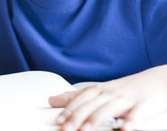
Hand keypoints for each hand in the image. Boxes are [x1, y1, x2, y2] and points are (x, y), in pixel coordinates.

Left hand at [48, 66, 166, 130]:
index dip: (69, 109)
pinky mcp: (145, 105)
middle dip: (78, 117)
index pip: (81, 99)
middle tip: (67, 129)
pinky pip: (137, 114)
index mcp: (100, 89)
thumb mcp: (100, 91)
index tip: (59, 120)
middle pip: (92, 104)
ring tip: (86, 130)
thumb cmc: (126, 89)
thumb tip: (51, 100)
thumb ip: (76, 97)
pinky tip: (125, 129)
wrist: (158, 80)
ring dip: (97, 119)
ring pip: (110, 108)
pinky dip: (131, 121)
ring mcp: (128, 99)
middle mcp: (111, 93)